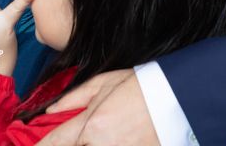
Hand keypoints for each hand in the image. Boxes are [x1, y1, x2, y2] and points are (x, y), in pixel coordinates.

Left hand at [38, 69, 157, 145]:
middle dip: (68, 145)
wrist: (174, 96)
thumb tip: (51, 110)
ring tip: (91, 138)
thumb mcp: (101, 84)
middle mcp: (102, 145)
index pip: (55, 143)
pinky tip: (110, 139)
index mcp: (91, 125)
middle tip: (69, 138)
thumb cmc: (138, 86)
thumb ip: (72, 99)